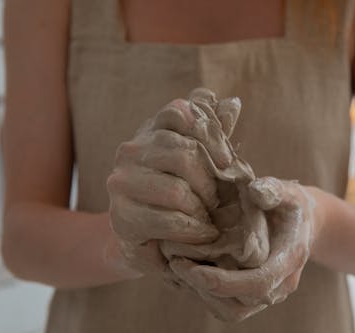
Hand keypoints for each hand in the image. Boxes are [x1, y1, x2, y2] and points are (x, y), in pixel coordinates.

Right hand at [106, 96, 233, 276]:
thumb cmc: (180, 194)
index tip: (227, 162)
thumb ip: (214, 133)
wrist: (147, 240)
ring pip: (177, 191)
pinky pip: (169, 220)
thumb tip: (233, 103)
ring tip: (210, 218)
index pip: (179, 111)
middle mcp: (130, 151)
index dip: (210, 135)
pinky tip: (204, 233)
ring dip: (202, 209)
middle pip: (183, 154)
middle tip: (218, 200)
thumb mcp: (200, 161)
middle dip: (210, 182)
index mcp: (149, 131)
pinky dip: (195, 230)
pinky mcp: (122, 217)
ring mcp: (122, 183)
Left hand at [168, 177, 315, 321]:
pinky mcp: (252, 295)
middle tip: (176, 264)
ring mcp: (266, 293)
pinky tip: (186, 272)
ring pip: (230, 311)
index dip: (225, 282)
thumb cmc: (291, 205)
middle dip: (205, 290)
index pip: (258, 283)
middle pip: (240, 305)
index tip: (194, 271)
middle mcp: (279, 285)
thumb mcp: (288, 192)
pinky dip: (203, 294)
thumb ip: (274, 190)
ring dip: (201, 294)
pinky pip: (227, 306)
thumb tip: (255, 191)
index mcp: (288, 260)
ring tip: (177, 268)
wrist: (303, 223)